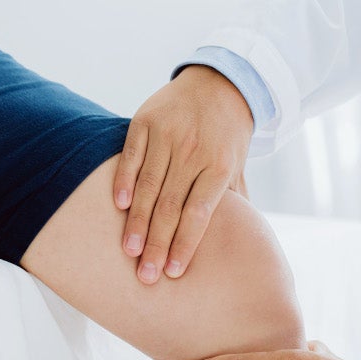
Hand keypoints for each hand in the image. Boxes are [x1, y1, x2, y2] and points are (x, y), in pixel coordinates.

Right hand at [114, 65, 252, 283]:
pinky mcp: (146, 121)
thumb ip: (235, 200)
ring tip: (128, 251)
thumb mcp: (238, 165)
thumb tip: (242, 241)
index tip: (172, 272)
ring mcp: (169, 136)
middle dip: (156, 244)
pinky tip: (118, 206)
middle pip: (171, 207)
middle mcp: (194, 152)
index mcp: (219, 167)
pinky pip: (132, 155)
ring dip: (136, 221)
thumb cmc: (229, 135)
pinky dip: (123, 180)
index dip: (185, 244)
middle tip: (145, 275)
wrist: (220, 83)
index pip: (199, 214)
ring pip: (149, 186)